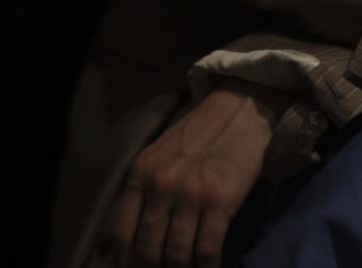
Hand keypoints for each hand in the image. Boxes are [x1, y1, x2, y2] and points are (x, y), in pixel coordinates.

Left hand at [107, 80, 280, 266]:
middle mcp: (161, 184)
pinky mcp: (220, 200)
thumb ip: (145, 190)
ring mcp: (190, 192)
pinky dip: (206, 267)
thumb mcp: (160, 157)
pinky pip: (207, 249)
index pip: (122, 232)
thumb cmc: (200, 135)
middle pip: (148, 248)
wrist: (239, 110)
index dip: (124, 261)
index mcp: (141, 172)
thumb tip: (132, 237)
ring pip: (177, 254)